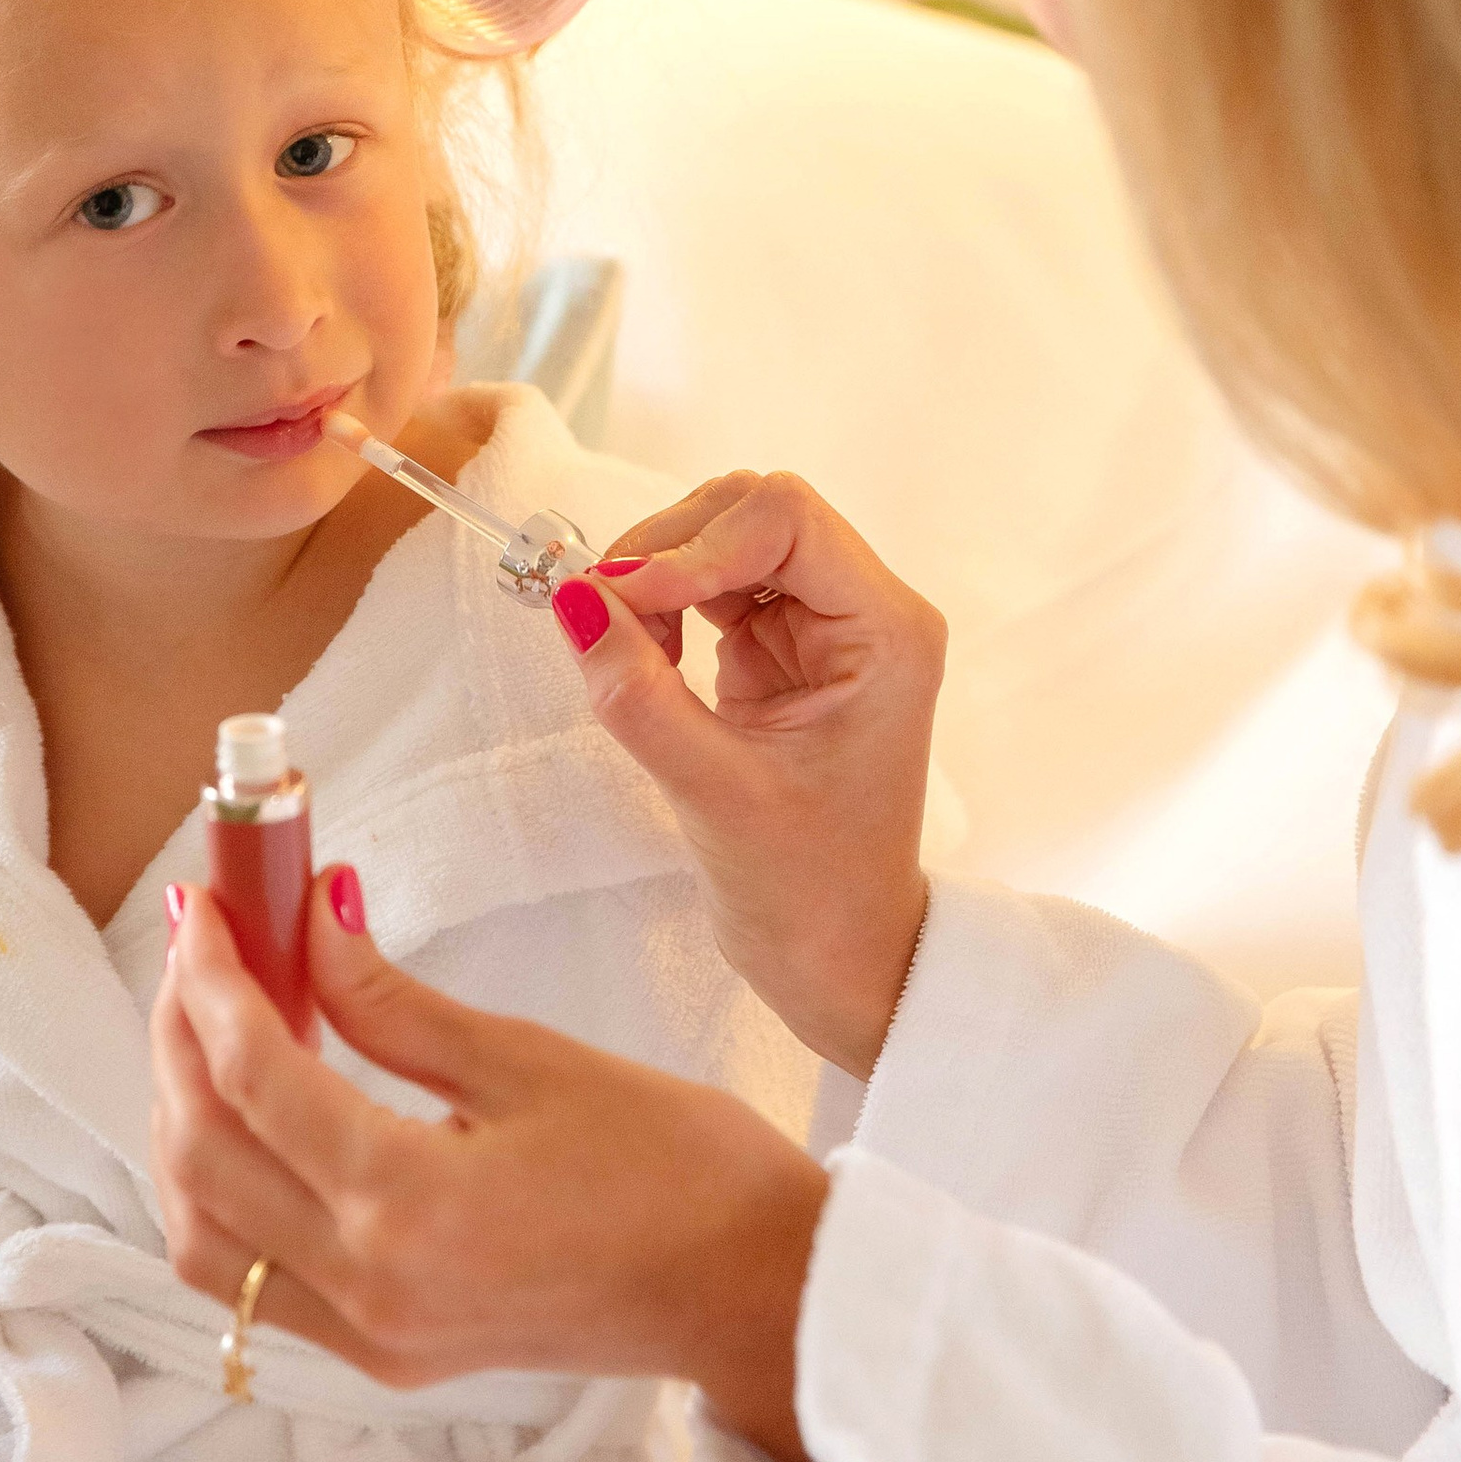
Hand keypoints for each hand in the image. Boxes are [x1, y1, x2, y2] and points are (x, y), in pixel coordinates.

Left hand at [153, 878, 831, 1461]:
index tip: (204, 904)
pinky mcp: (389, 1356)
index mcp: (410, 1208)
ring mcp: (374, 1336)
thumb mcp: (531, 1060)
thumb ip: (396, 1002)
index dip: (211, 979)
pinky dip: (226, 1196)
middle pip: (204, 1156)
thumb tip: (309, 916)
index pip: (253, 1078)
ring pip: (205, 1237)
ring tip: (212, 1029)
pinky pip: (257, 1282)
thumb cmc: (678, 1171)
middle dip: (178, 1039)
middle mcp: (371, 1288)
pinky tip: (254, 1120)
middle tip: (200, 949)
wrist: (754, 1293)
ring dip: (185, 1128)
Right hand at [563, 472, 943, 1075]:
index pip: (787, 517)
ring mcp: (822, 622)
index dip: (696, 543)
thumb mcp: (716, 794)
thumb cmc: (807, 889)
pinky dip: (662, 599)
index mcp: (886, 632)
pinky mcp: (781, 642)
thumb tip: (574, 599)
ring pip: (725, 535)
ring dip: (659, 572)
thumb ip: (641, 696)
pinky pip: (710, 581)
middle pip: (754, 510)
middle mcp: (865, 608)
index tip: (625, 599)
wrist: (838, 951)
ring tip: (623, 643)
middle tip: (603, 615)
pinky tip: (641, 649)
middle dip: (669, 549)